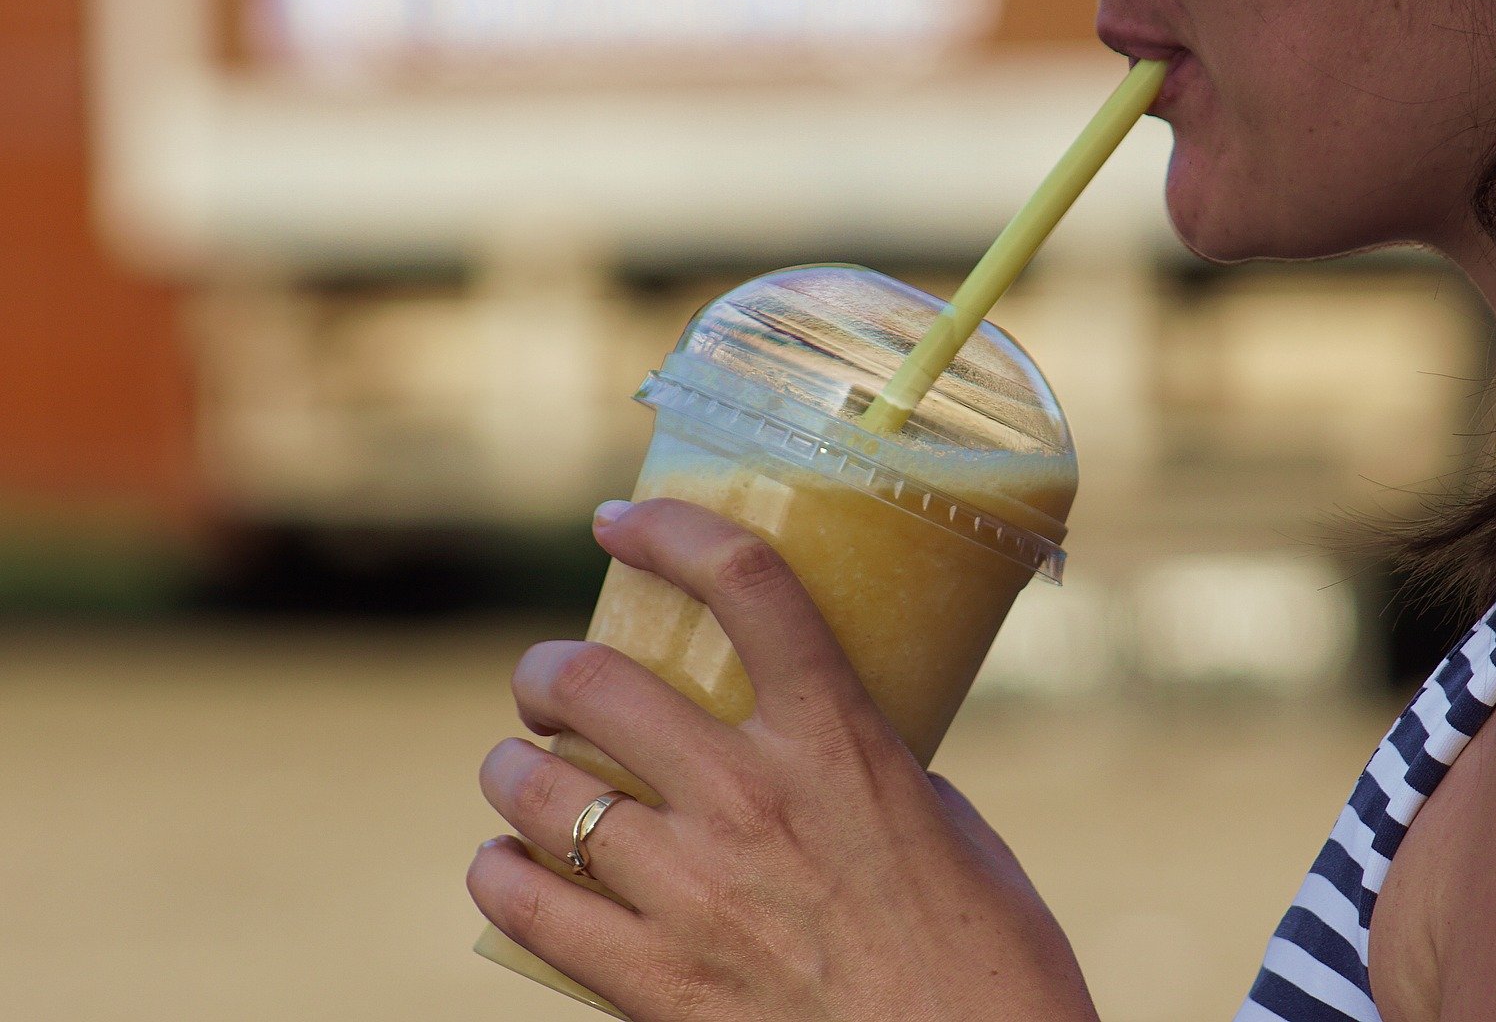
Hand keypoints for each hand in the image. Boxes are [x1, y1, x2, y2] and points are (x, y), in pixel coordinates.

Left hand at [467, 498, 1098, 1021]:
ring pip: (537, 787)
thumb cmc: (988, 961)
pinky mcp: (651, 983)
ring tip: (524, 774)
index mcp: (840, 742)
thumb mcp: (947, 827)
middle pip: (595, 681)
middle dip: (549, 670)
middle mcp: (752, 799)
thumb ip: (866, 771)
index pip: (746, 583)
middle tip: (553, 684)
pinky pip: (522, 899)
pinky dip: (502, 870)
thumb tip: (810, 745)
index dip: (670, 529)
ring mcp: (693, 891)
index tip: (621, 524)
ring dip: (514, 768)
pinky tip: (513, 865)